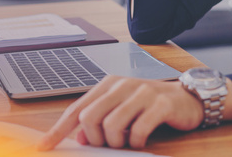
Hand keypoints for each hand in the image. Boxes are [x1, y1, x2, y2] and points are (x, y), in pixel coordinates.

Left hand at [36, 76, 203, 150]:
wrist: (188, 98)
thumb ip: (100, 122)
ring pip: (112, 124)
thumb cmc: (150, 106)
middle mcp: (122, 84)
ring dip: (116, 142)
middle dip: (94, 138)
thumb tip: (80, 140)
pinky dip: (137, 141)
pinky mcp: (161, 103)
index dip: (58, 130)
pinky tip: (141, 140)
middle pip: (90, 117)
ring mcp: (142, 92)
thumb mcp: (122, 112)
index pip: (76, 108)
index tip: (44, 147)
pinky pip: (139, 129)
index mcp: (108, 84)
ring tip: (126, 142)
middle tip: (107, 145)